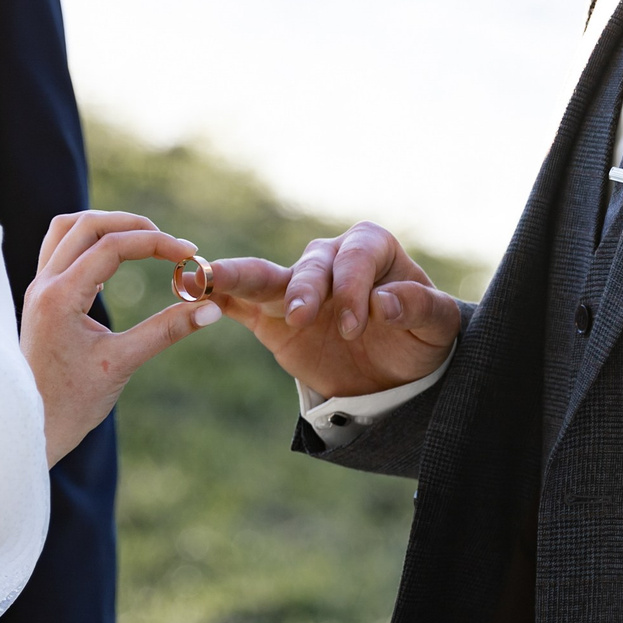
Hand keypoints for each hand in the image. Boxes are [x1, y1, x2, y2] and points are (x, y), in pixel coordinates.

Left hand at [23, 210, 219, 460]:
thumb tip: (211, 308)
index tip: (190, 254)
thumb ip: (166, 330)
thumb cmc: (71, 404)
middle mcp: (43, 285)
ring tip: (143, 241)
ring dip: (107, 226)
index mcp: (59, 298)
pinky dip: (91, 244)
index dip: (156, 243)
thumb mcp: (122, 364)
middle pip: (86, 224)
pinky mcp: (41, 298)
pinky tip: (116, 262)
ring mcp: (38, 289)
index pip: (111, 246)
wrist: (31, 430)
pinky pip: (61, 250)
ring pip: (67, 230)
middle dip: (132, 225)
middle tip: (170, 243)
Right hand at [209, 222, 460, 399]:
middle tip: (302, 318)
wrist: (392, 373)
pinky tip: (185, 289)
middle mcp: (329, 258)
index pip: (357, 257)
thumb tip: (384, 302)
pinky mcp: (270, 316)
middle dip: (305, 289)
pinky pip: (238, 301)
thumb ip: (419, 308)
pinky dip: (212, 294)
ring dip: (238, 276)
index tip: (358, 324)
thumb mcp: (437, 327)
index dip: (354, 287)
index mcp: (370, 249)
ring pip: (265, 276)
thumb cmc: (419, 337)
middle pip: (312, 265)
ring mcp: (295, 285)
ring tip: (207, 277)